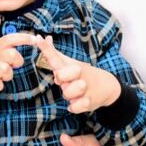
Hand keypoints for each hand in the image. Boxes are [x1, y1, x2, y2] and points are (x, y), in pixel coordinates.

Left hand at [0, 34, 119, 113]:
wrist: (107, 85)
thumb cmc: (82, 74)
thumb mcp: (69, 63)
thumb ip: (54, 53)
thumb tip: (44, 37)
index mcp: (70, 65)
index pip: (55, 57)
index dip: (46, 49)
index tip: (38, 39)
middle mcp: (78, 75)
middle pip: (61, 75)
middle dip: (62, 79)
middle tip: (68, 82)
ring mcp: (85, 88)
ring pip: (68, 94)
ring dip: (69, 96)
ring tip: (75, 93)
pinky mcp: (89, 102)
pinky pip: (75, 107)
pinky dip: (74, 107)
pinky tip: (78, 102)